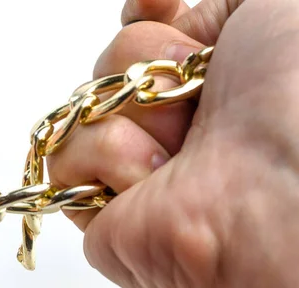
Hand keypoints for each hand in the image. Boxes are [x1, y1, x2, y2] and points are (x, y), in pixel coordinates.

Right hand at [48, 0, 298, 287]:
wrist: (281, 194)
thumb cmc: (292, 104)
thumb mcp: (273, 10)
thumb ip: (222, 3)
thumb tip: (174, 12)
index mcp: (209, 85)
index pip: (147, 42)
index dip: (143, 20)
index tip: (157, 6)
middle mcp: (172, 128)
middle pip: (110, 68)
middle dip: (144, 62)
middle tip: (191, 91)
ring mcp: (134, 172)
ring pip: (81, 110)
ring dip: (130, 111)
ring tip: (179, 148)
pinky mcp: (100, 215)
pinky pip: (63, 161)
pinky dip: (108, 155)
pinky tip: (153, 178)